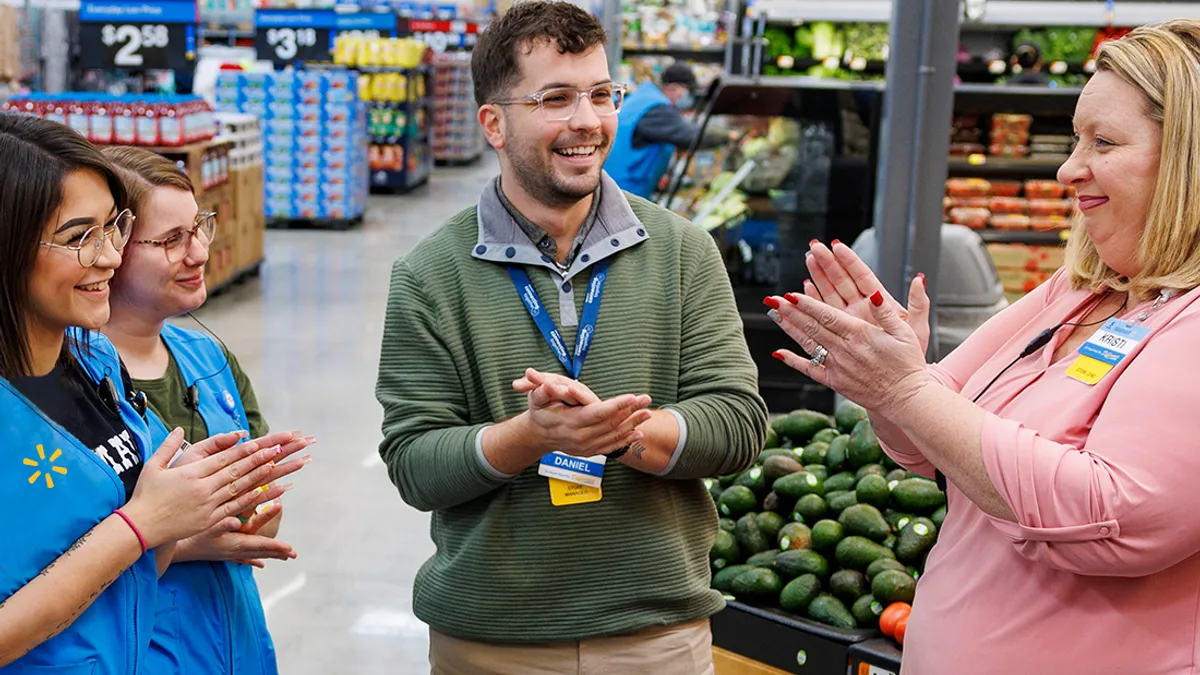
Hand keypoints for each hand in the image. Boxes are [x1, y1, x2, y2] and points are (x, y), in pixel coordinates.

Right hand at [122, 428, 313, 549]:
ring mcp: (208, 506)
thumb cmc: (145, 496)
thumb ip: (168, 446)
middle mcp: (203, 489)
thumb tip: (179, 428)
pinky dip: (254, 499)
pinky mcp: (210, 520)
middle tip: (282, 448)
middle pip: (237, 471)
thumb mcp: (153, 467)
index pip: (224, 458)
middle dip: (261, 458)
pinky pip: (237, 508)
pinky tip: (271, 493)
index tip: (262, 442)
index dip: (245, 450)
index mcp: (192, 474)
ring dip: (263, 476)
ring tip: (281, 466)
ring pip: (241, 488)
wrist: (139, 528)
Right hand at [175, 502, 294, 568]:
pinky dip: (254, 560)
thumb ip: (222, 524)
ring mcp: (230, 554)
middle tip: (293, 554)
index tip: (290, 549)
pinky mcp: (224, 555)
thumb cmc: (192, 537)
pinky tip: (260, 565)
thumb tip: (236, 522)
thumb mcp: (207, 527)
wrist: (179, 551)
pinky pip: (244, 558)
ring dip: (269, 555)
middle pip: (262, 551)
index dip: (276, 546)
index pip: (261, 545)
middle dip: (278, 552)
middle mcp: (236, 551)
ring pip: (255, 554)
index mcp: (236, 543)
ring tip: (283, 557)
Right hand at [514, 368, 652, 457]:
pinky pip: (611, 447)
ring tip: (648, 413)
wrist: (539, 435)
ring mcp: (586, 446)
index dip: (616, 406)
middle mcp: (580, 437)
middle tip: (646, 399)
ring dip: (632, 424)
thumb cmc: (540, 412)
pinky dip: (625, 440)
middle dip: (630, 411)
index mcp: (570, 422)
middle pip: (610, 424)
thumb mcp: (536, 399)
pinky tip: (638, 433)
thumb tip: (547, 384)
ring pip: (613, 436)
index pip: (597, 413)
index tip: (632, 397)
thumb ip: (542, 392)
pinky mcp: (590, 451)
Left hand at [767, 290, 932, 418]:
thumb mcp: (905, 332)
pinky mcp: (835, 381)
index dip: (808, 304)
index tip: (791, 294)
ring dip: (789, 328)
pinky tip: (778, 353)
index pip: (827, 315)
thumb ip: (886, 311)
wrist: (906, 399)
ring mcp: (837, 366)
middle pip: (812, 326)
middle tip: (772, 299)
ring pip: (808, 343)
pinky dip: (793, 361)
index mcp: (860, 334)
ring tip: (773, 314)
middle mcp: (844, 350)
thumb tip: (874, 292)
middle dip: (791, 311)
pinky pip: (810, 369)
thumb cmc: (908, 364)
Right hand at [802, 241, 931, 354]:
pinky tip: (805, 290)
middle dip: (827, 264)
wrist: (898, 381)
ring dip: (818, 278)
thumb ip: (919, 304)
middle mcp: (862, 310)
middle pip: (842, 282)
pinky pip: (823, 317)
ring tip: (808, 261)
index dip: (850, 261)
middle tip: (815, 248)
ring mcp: (849, 321)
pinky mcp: (839, 334)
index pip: (862, 277)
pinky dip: (814, 302)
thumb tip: (920, 280)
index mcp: (880, 305)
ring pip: (830, 295)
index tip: (837, 246)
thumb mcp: (918, 328)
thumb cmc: (910, 356)